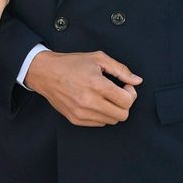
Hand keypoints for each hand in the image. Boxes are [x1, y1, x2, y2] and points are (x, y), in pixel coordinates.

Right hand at [25, 50, 141, 125]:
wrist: (45, 73)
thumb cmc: (71, 64)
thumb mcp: (98, 58)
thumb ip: (121, 69)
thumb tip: (137, 81)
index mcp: (96, 84)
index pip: (126, 101)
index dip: (131, 94)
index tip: (125, 87)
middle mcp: (89, 101)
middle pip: (122, 115)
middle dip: (124, 104)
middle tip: (118, 93)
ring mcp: (81, 113)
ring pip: (112, 121)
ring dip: (113, 110)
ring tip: (106, 97)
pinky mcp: (76, 119)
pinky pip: (99, 124)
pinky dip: (102, 115)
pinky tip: (96, 102)